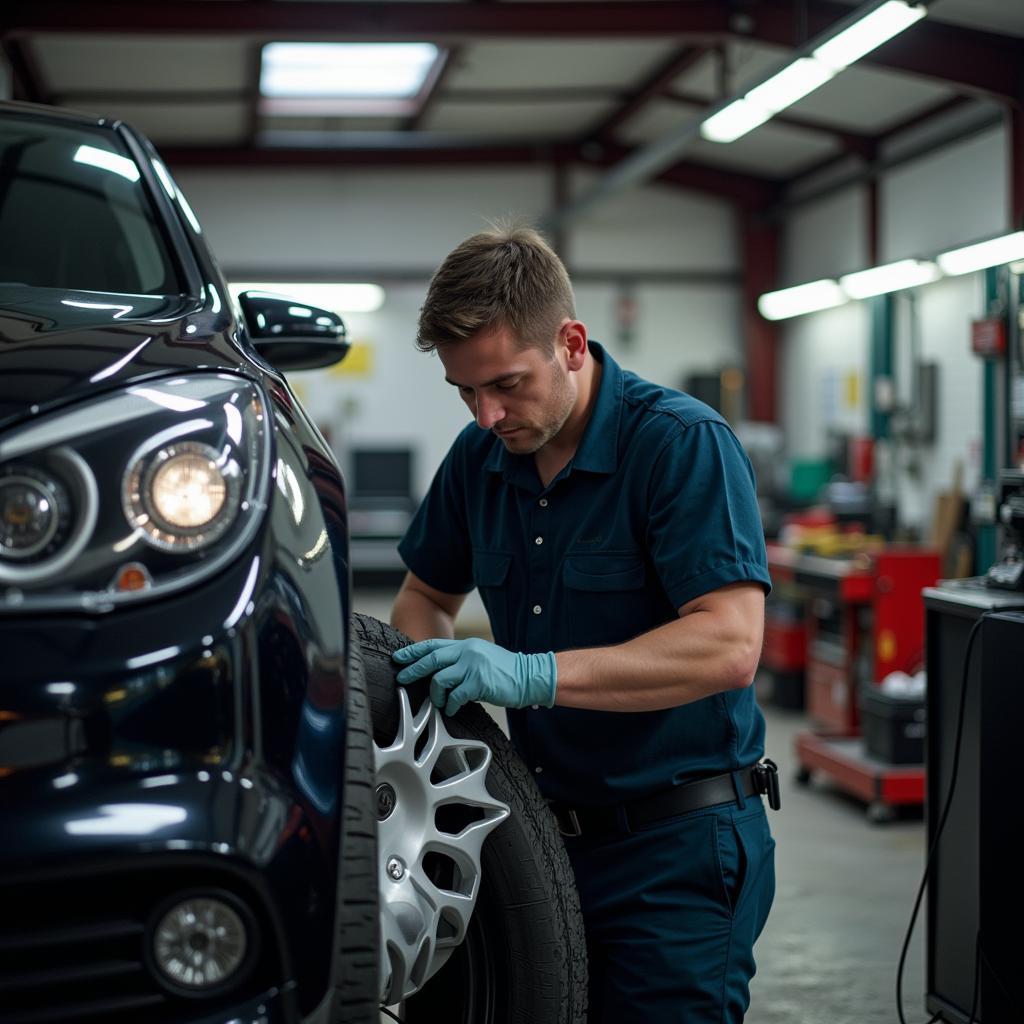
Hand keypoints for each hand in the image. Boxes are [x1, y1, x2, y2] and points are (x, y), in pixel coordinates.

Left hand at [392, 638, 556, 715]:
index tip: (399, 657)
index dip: (414, 652)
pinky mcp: (479, 682)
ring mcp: (473, 666)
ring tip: (438, 702)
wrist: (530, 676)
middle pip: (432, 659)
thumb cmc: (506, 671)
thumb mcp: (481, 657)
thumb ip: (462, 660)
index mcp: (466, 645)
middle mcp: (467, 652)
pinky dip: (450, 705)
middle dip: (413, 670)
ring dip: (436, 694)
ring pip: (440, 679)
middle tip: (402, 678)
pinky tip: (452, 709)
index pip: (434, 646)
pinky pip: (455, 696)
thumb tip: (439, 671)